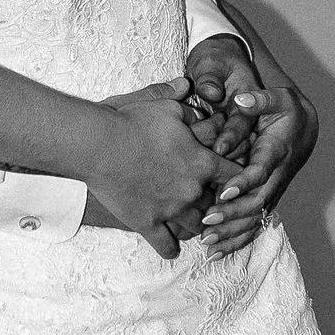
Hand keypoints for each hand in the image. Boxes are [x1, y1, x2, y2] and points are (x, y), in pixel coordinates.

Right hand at [81, 81, 233, 258]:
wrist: (98, 145)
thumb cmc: (131, 121)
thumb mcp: (163, 105)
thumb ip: (183, 102)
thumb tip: (188, 86)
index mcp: (203, 162)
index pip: (236, 176)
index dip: (236, 178)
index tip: (229, 179)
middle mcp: (193, 190)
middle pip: (219, 206)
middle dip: (217, 204)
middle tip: (212, 203)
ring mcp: (171, 211)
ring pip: (197, 227)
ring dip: (198, 225)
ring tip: (194, 223)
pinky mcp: (148, 224)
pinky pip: (167, 247)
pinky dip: (171, 248)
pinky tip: (171, 246)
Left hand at [191, 33, 317, 254]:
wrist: (302, 128)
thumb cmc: (285, 111)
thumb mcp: (277, 98)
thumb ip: (260, 99)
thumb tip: (242, 100)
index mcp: (276, 153)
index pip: (261, 171)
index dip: (244, 182)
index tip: (224, 190)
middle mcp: (275, 177)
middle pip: (255, 203)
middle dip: (232, 214)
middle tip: (206, 220)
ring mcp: (272, 191)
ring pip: (253, 219)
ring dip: (231, 233)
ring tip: (206, 242)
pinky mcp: (266, 201)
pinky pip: (252, 225)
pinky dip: (235, 241)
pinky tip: (215, 253)